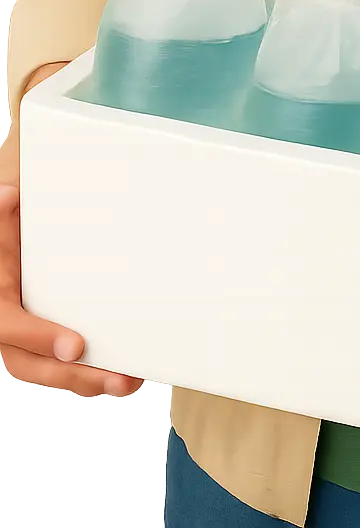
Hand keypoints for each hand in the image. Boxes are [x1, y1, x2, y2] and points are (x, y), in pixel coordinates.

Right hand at [0, 180, 144, 399]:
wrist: (3, 259)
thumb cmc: (6, 242)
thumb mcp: (2, 225)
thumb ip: (4, 215)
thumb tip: (9, 197)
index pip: (12, 327)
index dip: (42, 339)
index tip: (75, 346)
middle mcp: (5, 328)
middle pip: (34, 365)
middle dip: (77, 376)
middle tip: (116, 379)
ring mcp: (20, 344)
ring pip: (49, 373)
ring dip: (89, 382)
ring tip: (127, 383)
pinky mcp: (38, 347)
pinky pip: (60, 368)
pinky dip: (88, 376)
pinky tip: (119, 378)